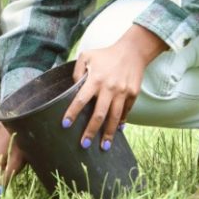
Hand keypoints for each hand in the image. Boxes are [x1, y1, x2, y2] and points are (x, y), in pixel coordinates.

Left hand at [63, 24, 166, 150]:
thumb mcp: (86, 56)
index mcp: (95, 79)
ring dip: (109, 134)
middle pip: (99, 114)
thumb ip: (77, 71)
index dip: (72, 113)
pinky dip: (121, 122)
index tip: (65, 124)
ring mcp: (122, 92)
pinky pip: (126, 112)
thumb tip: (73, 88)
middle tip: (84, 145)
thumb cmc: (106, 54)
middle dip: (91, 131)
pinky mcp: (133, 94)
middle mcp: (109, 88)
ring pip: (115, 117)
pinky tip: (117, 130)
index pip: (80, 99)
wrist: (132, 51)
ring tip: (104, 146)